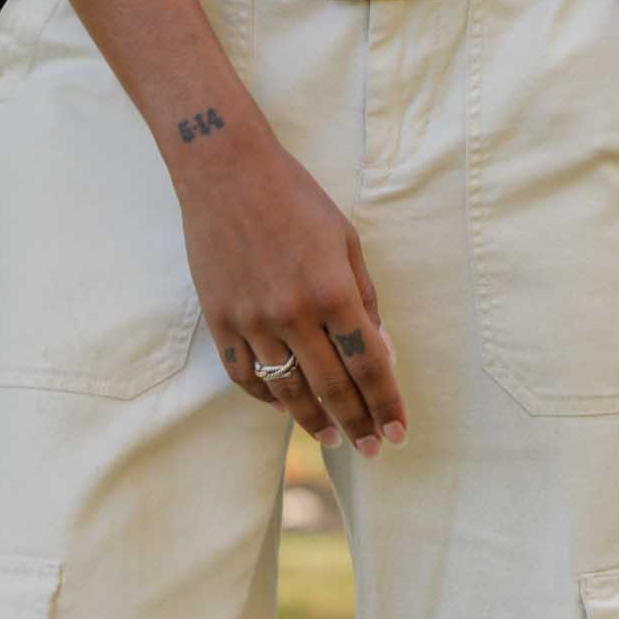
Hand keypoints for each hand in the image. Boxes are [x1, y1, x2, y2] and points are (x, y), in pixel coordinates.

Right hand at [175, 129, 407, 456]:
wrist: (226, 172)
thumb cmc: (295, 197)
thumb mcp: (345, 239)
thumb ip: (365, 297)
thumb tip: (381, 350)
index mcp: (332, 289)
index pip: (369, 364)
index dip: (387, 403)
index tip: (399, 432)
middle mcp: (293, 313)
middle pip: (332, 387)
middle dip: (358, 422)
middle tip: (372, 447)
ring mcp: (252, 320)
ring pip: (287, 390)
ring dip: (313, 420)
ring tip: (332, 437)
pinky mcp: (220, 320)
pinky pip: (245, 375)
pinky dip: (267, 397)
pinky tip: (284, 405)